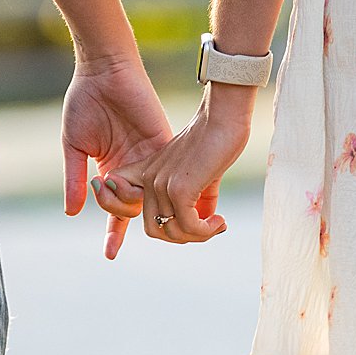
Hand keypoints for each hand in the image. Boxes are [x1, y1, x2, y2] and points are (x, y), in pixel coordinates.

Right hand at [61, 50, 172, 258]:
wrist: (104, 70)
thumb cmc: (85, 101)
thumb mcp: (75, 146)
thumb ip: (75, 179)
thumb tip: (72, 212)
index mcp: (111, 171)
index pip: (115, 210)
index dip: (113, 233)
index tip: (110, 255)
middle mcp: (134, 169)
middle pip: (134, 207)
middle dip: (120, 216)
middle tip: (110, 212)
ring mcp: (151, 159)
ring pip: (152, 196)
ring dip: (144, 207)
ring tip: (140, 210)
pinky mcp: (164, 144)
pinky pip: (172, 174)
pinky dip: (173, 190)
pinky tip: (180, 205)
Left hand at [101, 83, 254, 244]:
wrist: (223, 118)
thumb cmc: (216, 140)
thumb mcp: (199, 174)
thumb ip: (196, 199)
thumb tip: (204, 224)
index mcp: (146, 174)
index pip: (132, 211)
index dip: (159, 226)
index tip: (189, 223)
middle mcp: (148, 180)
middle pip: (155, 230)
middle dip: (182, 237)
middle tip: (207, 228)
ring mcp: (161, 184)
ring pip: (172, 232)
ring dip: (198, 236)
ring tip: (216, 224)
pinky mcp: (178, 189)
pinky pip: (189, 226)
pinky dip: (206, 231)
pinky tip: (220, 221)